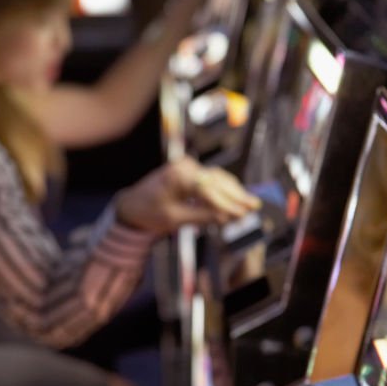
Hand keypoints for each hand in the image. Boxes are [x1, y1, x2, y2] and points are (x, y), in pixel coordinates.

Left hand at [115, 158, 260, 235]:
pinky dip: (223, 190)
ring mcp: (188, 166)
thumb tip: (227, 217)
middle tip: (254, 207)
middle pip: (217, 181)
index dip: (228, 203)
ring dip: (233, 192)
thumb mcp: (174, 219)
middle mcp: (185, 166)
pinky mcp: (190, 171)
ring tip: (250, 205)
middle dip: (236, 196)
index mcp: (179, 176)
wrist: (132, 204)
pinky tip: (236, 198)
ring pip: (217, 178)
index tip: (242, 214)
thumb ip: (201, 216)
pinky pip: (211, 179)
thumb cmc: (149, 212)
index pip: (209, 190)